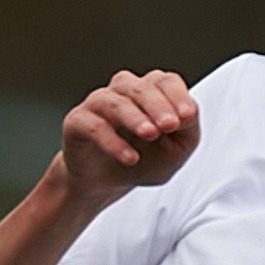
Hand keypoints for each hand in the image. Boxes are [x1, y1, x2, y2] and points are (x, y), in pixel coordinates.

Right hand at [59, 70, 201, 204]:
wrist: (107, 183)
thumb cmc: (145, 160)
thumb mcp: (176, 151)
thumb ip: (187, 130)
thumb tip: (187, 114)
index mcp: (151, 93)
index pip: (165, 81)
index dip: (177, 96)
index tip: (187, 116)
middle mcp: (123, 92)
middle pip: (141, 87)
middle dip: (158, 105)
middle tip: (169, 125)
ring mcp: (98, 104)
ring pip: (115, 101)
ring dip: (135, 117)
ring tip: (150, 134)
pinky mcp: (78, 122)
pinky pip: (94, 126)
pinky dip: (113, 141)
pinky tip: (130, 157)